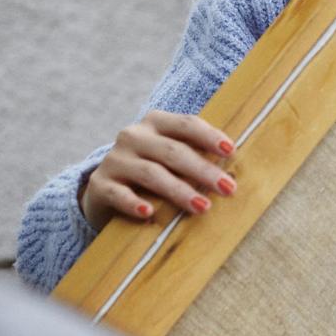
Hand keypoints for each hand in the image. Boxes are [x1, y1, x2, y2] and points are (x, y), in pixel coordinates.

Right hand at [81, 111, 236, 229]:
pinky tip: (149, 213)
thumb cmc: (152, 172)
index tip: (231, 152)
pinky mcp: (100, 184)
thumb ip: (194, 155)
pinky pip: (118, 194)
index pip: (186, 124)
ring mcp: (115, 160)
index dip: (209, 136)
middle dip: (203, 170)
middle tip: (228, 188)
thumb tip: (235, 171)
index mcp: (155, 122)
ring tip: (203, 206)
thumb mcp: (170, 157)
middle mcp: (133, 136)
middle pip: (173, 151)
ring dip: (179, 190)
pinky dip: (134, 203)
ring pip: (151, 173)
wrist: (106, 189)